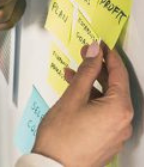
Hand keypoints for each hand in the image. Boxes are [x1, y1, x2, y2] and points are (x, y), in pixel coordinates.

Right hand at [32, 41, 132, 166]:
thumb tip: (94, 52)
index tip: (99, 45)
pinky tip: (77, 96)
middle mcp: (124, 121)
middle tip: (85, 56)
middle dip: (99, 70)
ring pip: (108, 101)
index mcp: (119, 109)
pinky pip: (105, 113)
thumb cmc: (62, 136)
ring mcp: (118, 133)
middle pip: (115, 87)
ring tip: (73, 76)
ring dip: (93, 86)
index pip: (118, 74)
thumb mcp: (73, 97)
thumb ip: (86, 72)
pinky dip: (93, 101)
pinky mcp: (109, 140)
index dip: (108, 56)